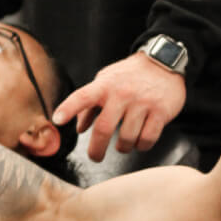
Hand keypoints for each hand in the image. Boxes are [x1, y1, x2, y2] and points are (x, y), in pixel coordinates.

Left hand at [53, 52, 186, 162]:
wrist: (163, 63)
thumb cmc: (129, 76)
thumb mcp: (105, 82)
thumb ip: (90, 105)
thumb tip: (79, 128)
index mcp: (105, 86)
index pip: (82, 97)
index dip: (68, 108)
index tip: (57, 120)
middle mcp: (122, 94)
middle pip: (104, 128)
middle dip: (96, 149)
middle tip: (95, 156)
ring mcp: (143, 103)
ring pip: (127, 138)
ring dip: (122, 148)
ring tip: (122, 145)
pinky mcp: (160, 112)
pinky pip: (147, 139)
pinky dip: (140, 146)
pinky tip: (138, 141)